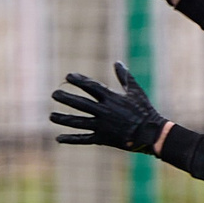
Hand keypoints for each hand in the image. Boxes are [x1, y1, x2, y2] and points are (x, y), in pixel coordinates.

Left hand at [51, 62, 167, 153]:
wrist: (152, 133)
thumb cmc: (145, 110)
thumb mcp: (136, 91)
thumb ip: (125, 77)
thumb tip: (117, 62)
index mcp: (111, 98)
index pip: (91, 87)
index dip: (79, 80)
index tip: (68, 76)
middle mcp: (104, 111)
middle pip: (80, 103)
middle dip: (66, 98)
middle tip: (54, 94)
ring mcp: (102, 126)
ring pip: (78, 122)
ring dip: (63, 119)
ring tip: (51, 116)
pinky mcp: (103, 138)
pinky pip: (84, 139)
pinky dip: (71, 139)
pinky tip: (59, 138)